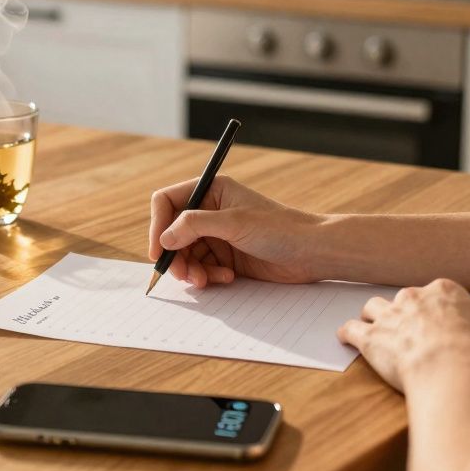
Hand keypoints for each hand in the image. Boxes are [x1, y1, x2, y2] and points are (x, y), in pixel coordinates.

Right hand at [148, 175, 322, 287]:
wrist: (311, 252)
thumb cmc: (279, 228)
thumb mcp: (233, 222)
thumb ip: (194, 226)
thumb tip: (164, 238)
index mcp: (211, 190)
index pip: (167, 202)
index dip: (158, 225)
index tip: (158, 250)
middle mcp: (210, 211)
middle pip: (172, 233)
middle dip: (175, 256)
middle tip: (183, 275)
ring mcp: (217, 235)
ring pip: (185, 254)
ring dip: (191, 270)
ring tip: (206, 280)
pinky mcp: (225, 256)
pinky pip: (201, 268)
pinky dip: (208, 276)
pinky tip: (227, 277)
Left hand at [337, 279, 469, 392]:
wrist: (451, 368)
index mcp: (444, 291)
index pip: (436, 293)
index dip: (436, 309)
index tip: (436, 320)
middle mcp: (413, 297)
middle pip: (404, 299)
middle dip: (405, 312)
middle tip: (408, 328)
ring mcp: (389, 315)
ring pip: (373, 307)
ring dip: (374, 317)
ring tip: (374, 326)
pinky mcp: (370, 338)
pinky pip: (351, 329)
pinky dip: (347, 333)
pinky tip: (345, 336)